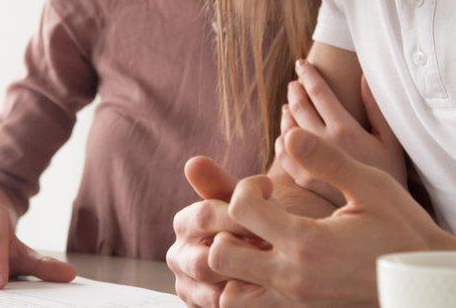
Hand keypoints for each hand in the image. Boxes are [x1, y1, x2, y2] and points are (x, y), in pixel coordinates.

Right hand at [167, 156, 263, 306]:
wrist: (273, 254)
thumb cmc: (259, 222)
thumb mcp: (245, 201)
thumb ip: (222, 183)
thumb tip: (192, 162)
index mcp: (185, 223)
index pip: (206, 214)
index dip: (243, 211)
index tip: (273, 201)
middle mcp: (179, 257)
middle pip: (205, 259)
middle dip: (245, 253)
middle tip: (277, 248)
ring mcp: (189, 287)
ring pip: (215, 292)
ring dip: (248, 281)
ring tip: (277, 270)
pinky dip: (246, 300)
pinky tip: (270, 289)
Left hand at [209, 128, 455, 306]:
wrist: (428, 283)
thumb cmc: (402, 229)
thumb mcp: (370, 186)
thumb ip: (327, 161)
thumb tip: (291, 135)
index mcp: (306, 242)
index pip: (241, 209)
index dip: (247, 188)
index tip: (268, 186)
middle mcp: (294, 278)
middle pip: (220, 257)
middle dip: (225, 230)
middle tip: (252, 215)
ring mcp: (296, 302)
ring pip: (230, 295)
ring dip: (232, 267)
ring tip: (255, 243)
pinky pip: (254, 307)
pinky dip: (248, 289)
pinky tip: (269, 264)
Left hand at [276, 61, 405, 204]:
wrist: (386, 219)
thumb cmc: (394, 176)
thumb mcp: (390, 140)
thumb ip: (375, 108)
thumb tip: (363, 77)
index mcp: (345, 129)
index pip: (318, 93)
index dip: (308, 75)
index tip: (301, 64)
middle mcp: (324, 144)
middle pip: (299, 107)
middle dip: (295, 90)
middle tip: (294, 83)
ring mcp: (310, 164)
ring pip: (288, 129)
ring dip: (287, 112)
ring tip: (289, 104)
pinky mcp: (305, 181)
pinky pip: (283, 156)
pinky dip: (281, 141)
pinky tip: (284, 135)